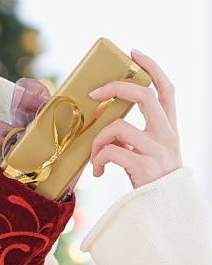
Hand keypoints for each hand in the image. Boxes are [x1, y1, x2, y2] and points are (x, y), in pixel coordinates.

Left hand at [88, 49, 181, 187]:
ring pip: (118, 128)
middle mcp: (167, 136)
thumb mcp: (151, 154)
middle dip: (115, 88)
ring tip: (94, 158)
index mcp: (170, 129)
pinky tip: (98, 171)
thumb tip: (106, 123)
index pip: (167, 89)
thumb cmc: (151, 181)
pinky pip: (111, 151)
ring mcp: (157, 151)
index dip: (151, 67)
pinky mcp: (143, 167)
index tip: (133, 53)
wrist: (164, 212)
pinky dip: (97, 159)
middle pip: (144, 96)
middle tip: (94, 94)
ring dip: (97, 141)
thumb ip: (137, 136)